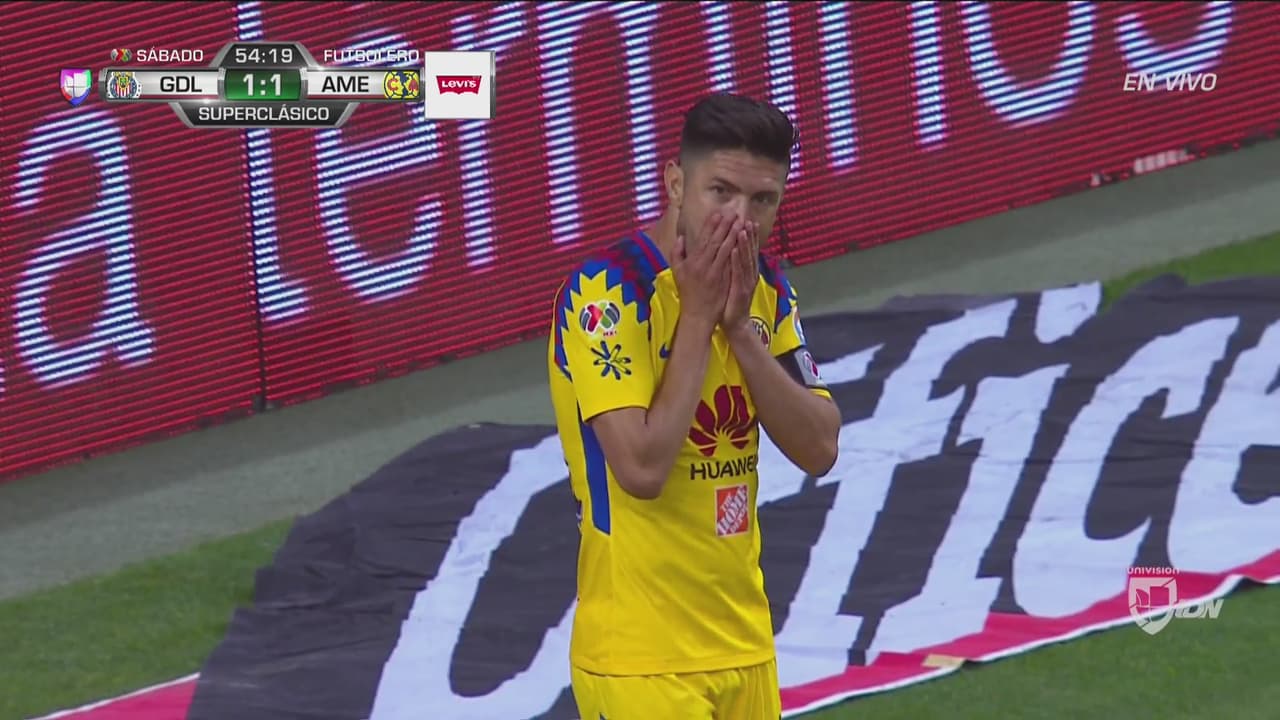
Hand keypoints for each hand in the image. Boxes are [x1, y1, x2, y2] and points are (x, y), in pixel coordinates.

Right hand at [672, 212, 739, 329]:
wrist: (697, 315)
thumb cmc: (687, 293)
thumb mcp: (677, 272)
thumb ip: (677, 253)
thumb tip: (682, 237)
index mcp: (692, 261)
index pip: (703, 239)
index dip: (711, 225)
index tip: (718, 213)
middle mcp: (703, 265)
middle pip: (716, 241)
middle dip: (725, 225)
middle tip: (733, 212)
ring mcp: (715, 273)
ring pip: (725, 250)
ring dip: (733, 235)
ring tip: (740, 222)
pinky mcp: (724, 281)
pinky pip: (731, 263)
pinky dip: (737, 251)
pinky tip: (742, 241)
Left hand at [721, 220, 759, 336]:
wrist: (735, 323)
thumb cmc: (730, 301)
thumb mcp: (732, 280)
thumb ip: (733, 266)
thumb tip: (731, 250)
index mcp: (746, 271)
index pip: (748, 250)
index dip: (749, 235)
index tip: (746, 219)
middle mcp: (750, 274)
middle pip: (750, 251)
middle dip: (749, 235)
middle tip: (747, 219)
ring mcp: (746, 282)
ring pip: (746, 260)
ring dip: (744, 244)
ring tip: (741, 229)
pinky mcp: (741, 290)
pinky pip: (738, 273)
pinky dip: (736, 261)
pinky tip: (734, 250)